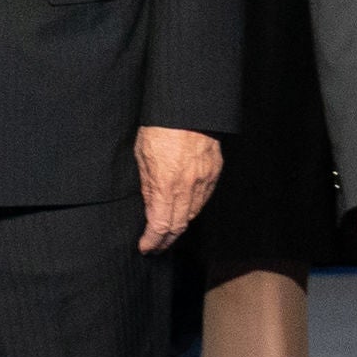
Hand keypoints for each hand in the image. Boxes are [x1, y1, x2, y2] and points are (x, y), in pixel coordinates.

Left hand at [134, 126, 220, 252]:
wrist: (188, 109)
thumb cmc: (160, 128)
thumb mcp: (142, 157)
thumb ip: (147, 186)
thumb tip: (150, 209)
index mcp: (167, 185)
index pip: (161, 225)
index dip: (153, 241)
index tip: (145, 247)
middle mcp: (189, 187)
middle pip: (179, 225)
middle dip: (166, 241)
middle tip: (155, 247)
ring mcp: (205, 181)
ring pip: (193, 214)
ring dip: (179, 227)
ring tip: (167, 234)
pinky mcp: (214, 173)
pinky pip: (204, 199)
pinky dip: (192, 210)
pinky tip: (183, 211)